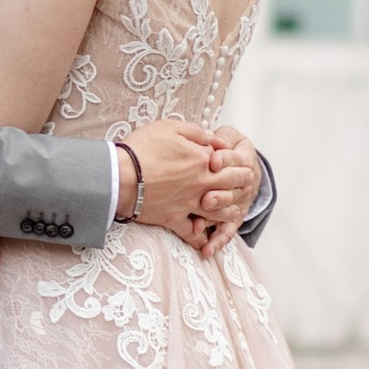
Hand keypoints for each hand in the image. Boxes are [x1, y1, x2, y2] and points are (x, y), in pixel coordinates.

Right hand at [120, 120, 240, 243]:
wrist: (119, 176)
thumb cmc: (142, 148)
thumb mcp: (169, 127)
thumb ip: (196, 132)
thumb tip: (213, 138)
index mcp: (201, 160)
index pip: (228, 161)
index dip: (237, 160)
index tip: (243, 161)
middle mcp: (200, 183)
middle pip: (229, 185)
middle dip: (242, 182)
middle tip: (249, 181)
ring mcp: (189, 204)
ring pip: (217, 212)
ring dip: (228, 211)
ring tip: (235, 211)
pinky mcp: (174, 219)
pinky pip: (190, 233)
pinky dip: (198, 238)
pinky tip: (203, 241)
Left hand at [190, 126, 261, 254]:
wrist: (243, 166)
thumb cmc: (228, 149)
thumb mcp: (229, 137)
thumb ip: (223, 137)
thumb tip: (218, 140)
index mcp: (244, 159)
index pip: (235, 158)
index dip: (225, 159)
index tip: (212, 161)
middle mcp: (244, 183)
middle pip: (233, 189)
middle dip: (219, 193)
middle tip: (205, 199)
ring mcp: (239, 202)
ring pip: (228, 211)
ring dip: (214, 218)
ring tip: (199, 226)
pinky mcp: (234, 217)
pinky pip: (227, 231)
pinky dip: (217, 241)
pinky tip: (206, 250)